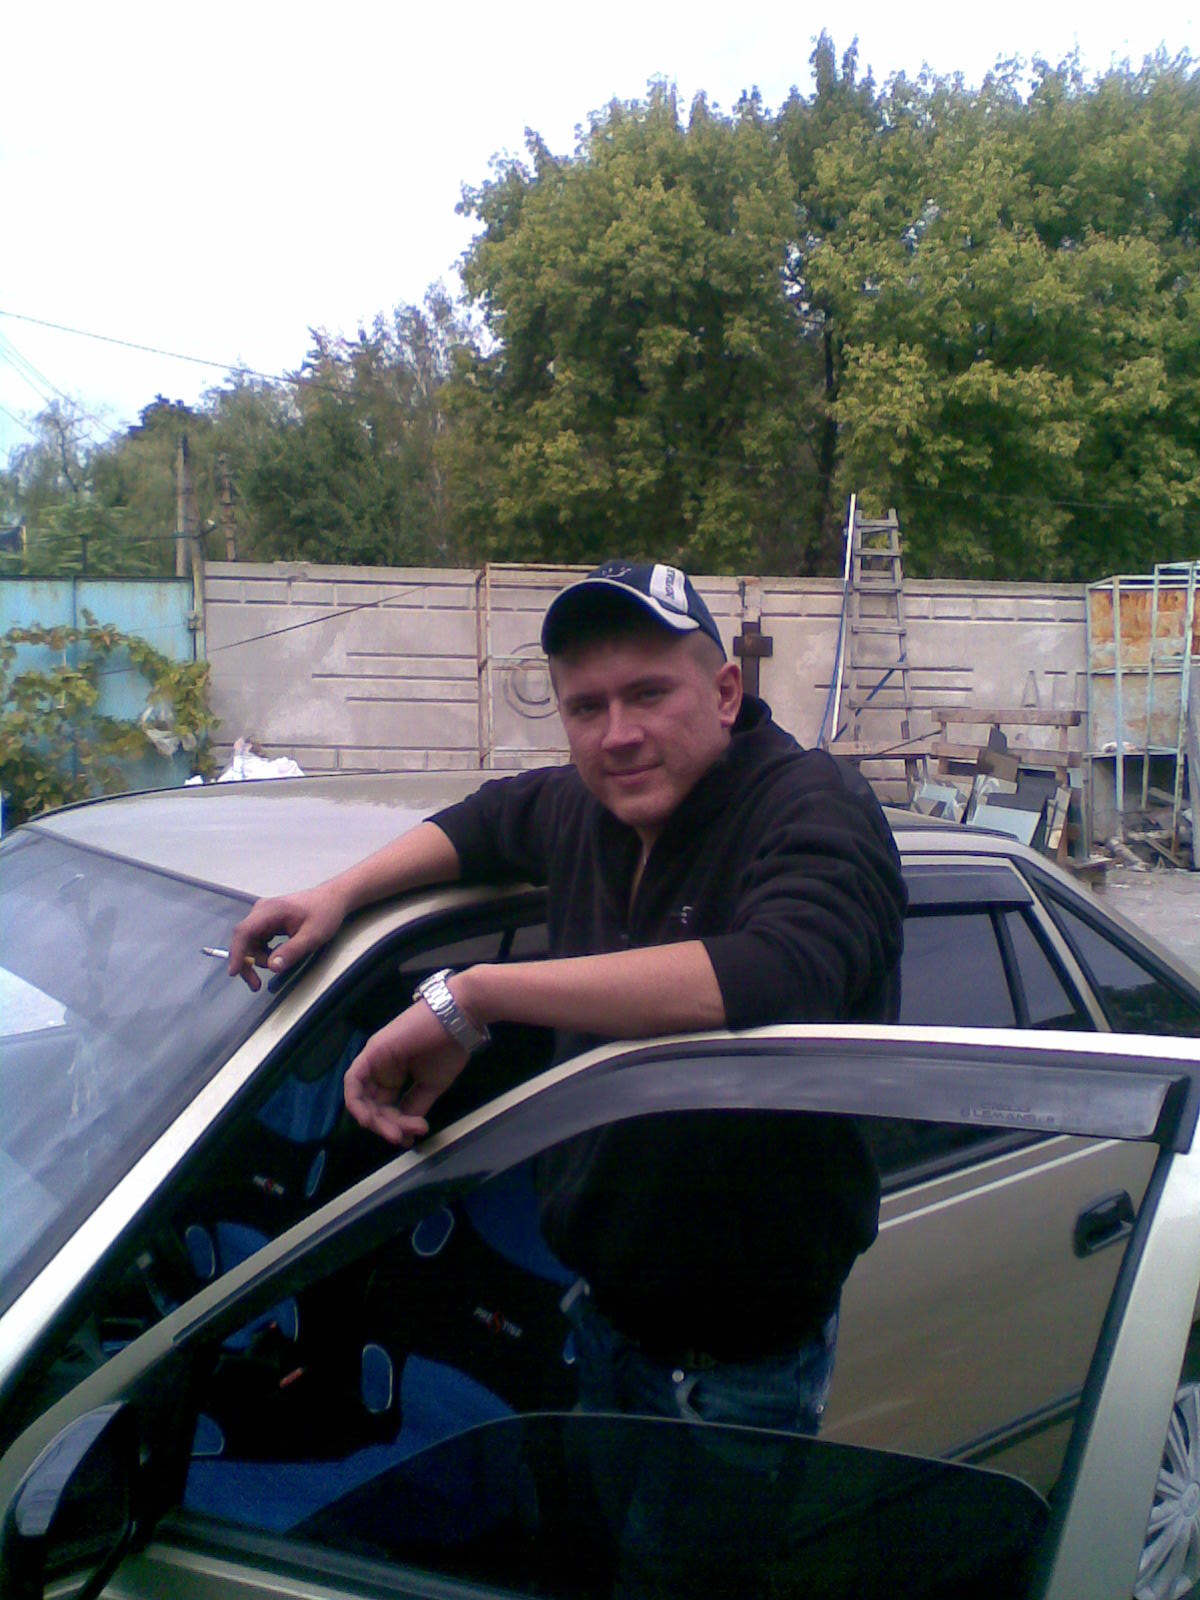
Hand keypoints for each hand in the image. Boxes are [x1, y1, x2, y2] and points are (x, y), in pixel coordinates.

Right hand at [228, 885, 348, 990]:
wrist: (333, 899)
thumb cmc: (324, 914)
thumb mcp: (313, 936)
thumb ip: (292, 951)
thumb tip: (272, 967)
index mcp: (270, 911)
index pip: (244, 932)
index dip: (237, 953)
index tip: (234, 972)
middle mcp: (261, 911)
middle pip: (244, 940)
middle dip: (247, 963)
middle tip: (255, 985)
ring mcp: (263, 916)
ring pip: (250, 942)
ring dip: (258, 959)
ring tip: (278, 966)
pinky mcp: (268, 922)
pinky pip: (258, 940)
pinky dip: (264, 953)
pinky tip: (278, 957)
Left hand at [344, 1001, 469, 1146]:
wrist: (458, 1020)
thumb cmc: (449, 1048)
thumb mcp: (431, 1086)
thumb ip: (414, 1106)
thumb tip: (405, 1131)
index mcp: (394, 1074)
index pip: (385, 1107)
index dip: (395, 1126)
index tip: (411, 1139)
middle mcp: (380, 1068)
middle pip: (372, 1105)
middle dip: (387, 1126)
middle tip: (404, 1137)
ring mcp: (374, 1060)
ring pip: (362, 1097)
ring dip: (375, 1120)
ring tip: (396, 1132)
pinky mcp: (372, 1052)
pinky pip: (354, 1081)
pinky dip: (357, 1101)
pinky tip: (370, 1119)